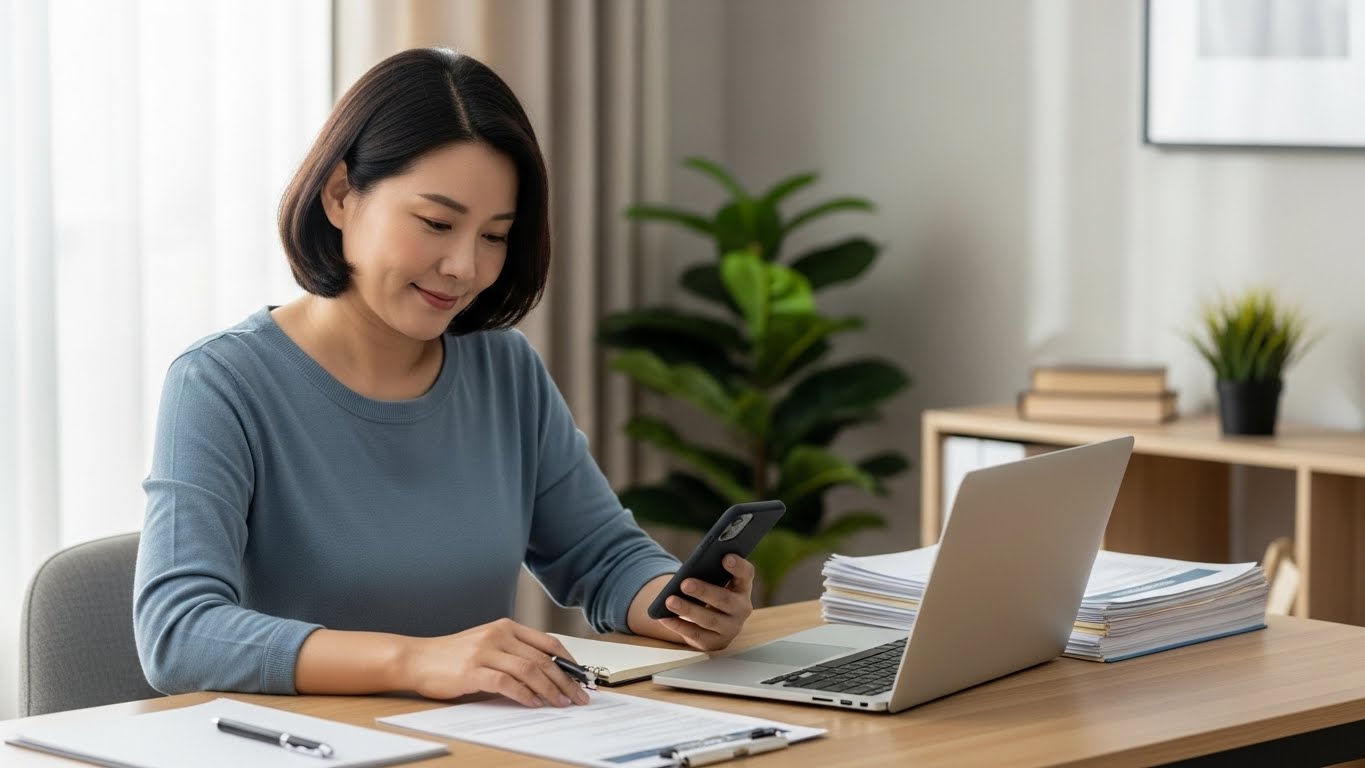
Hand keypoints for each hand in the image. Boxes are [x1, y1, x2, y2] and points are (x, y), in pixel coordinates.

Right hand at [401, 618, 590, 707]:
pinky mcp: (473, 670)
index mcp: (506, 626)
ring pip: (529, 670)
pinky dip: (524, 695)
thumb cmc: (454, 655)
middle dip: (565, 680)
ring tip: (561, 703)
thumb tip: (549, 675)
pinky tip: (534, 703)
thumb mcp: (488, 645)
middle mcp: (499, 634)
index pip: (548, 642)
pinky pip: (507, 683)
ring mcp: (485, 651)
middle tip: (578, 697)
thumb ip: (514, 653)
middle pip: (543, 658)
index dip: (569, 662)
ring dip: (550, 690)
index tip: (581, 679)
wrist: (418, 658)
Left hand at [656, 554, 754, 650]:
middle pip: (725, 600)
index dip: (738, 566)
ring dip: (688, 610)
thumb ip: (707, 572)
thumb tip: (687, 573)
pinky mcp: (716, 643)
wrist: (710, 620)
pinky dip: (679, 626)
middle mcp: (742, 608)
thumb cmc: (709, 591)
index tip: (725, 557)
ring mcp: (731, 628)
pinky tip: (665, 618)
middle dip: (704, 591)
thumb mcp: (712, 580)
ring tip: (669, 601)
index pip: (746, 574)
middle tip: (684, 584)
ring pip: (710, 620)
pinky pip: (697, 635)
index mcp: (742, 586)